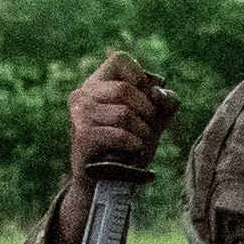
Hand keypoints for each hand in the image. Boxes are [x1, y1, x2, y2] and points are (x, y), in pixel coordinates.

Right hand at [60, 48, 178, 243]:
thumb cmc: (127, 147)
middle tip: (147, 128)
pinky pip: (119, 133)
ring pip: (124, 113)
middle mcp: (82, 94)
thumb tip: (160, 94)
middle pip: (126, 89)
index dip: (140, 77)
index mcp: (96, 83)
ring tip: (139, 143)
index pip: (120, 59)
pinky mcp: (82, 136)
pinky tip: (133, 151)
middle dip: (146, 112)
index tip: (145, 100)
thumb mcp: (151, 120)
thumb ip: (164, 103)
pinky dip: (134, 144)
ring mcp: (78, 114)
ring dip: (141, 132)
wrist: (105, 183)